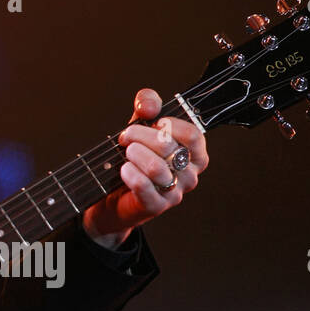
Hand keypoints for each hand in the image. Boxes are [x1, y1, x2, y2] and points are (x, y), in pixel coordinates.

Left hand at [83, 88, 209, 248]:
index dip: (169, 124)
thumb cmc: (135, 156)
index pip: (193, 134)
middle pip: (169, 147)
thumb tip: (149, 106)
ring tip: (126, 152)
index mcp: (194, 153)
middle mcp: (190, 174)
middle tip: (126, 136)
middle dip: (140, 135)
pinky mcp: (156, 205)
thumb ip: (148, 104)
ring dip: (134, 154)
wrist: (115, 194)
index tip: (152, 123)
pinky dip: (130, 173)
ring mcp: (175, 192)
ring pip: (156, 167)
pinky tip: (124, 168)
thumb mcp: (141, 124)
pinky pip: (144, 186)